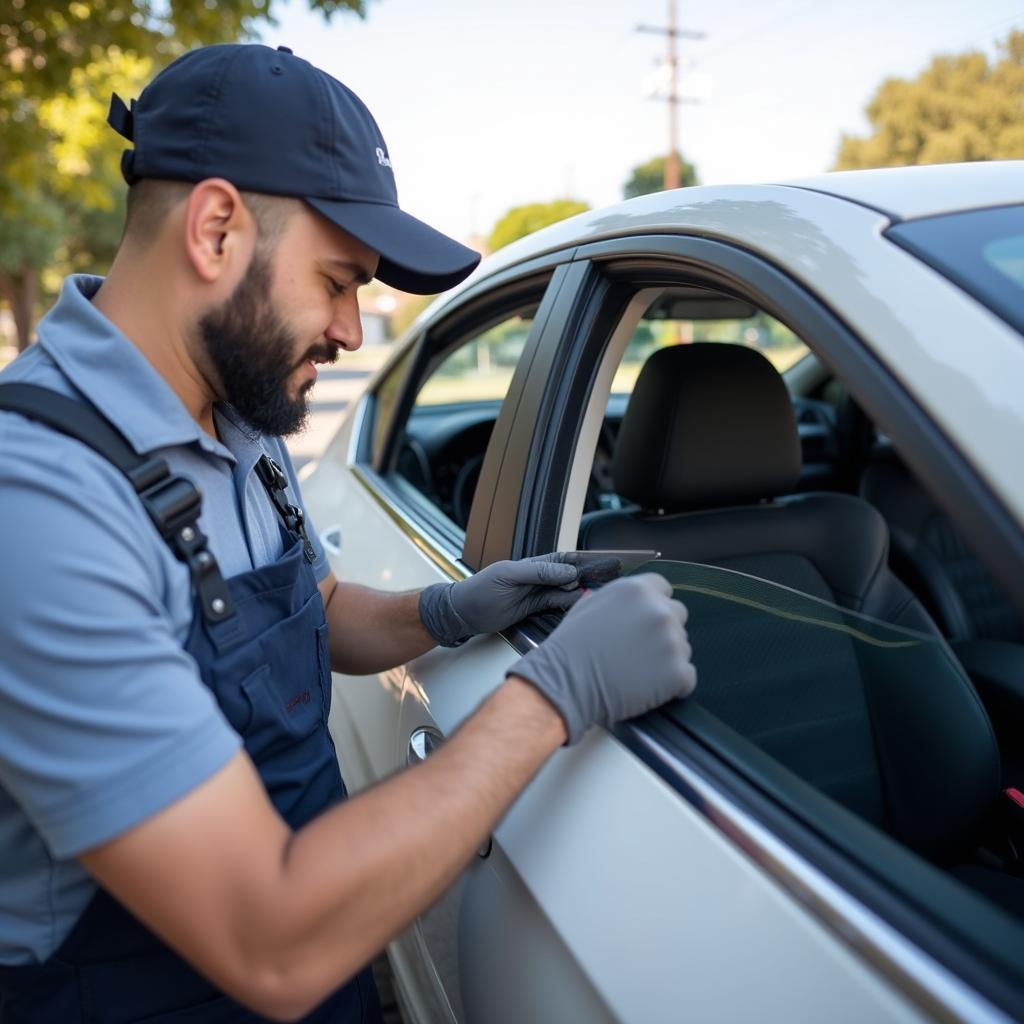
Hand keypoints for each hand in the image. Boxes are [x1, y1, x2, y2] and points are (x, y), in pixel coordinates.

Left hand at [419, 552, 621, 647]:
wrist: (463, 612)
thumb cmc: (479, 589)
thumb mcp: (508, 576)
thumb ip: (538, 572)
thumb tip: (567, 573)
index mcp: (532, 563)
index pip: (565, 559)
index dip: (586, 560)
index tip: (606, 561)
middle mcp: (538, 577)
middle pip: (571, 575)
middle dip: (591, 576)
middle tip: (613, 579)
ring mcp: (537, 593)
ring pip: (567, 592)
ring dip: (583, 593)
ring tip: (602, 594)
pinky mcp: (533, 608)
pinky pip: (557, 605)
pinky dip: (570, 606)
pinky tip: (582, 606)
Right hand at [508, 573, 696, 743]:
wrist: (566, 682)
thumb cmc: (570, 647)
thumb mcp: (588, 607)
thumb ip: (614, 599)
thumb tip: (623, 602)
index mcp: (637, 590)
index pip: (664, 589)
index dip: (654, 605)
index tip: (644, 622)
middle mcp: (659, 610)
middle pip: (678, 616)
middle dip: (662, 631)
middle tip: (639, 650)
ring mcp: (671, 641)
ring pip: (683, 648)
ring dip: (667, 658)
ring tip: (638, 671)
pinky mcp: (677, 672)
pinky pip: (687, 677)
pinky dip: (673, 685)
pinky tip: (649, 688)